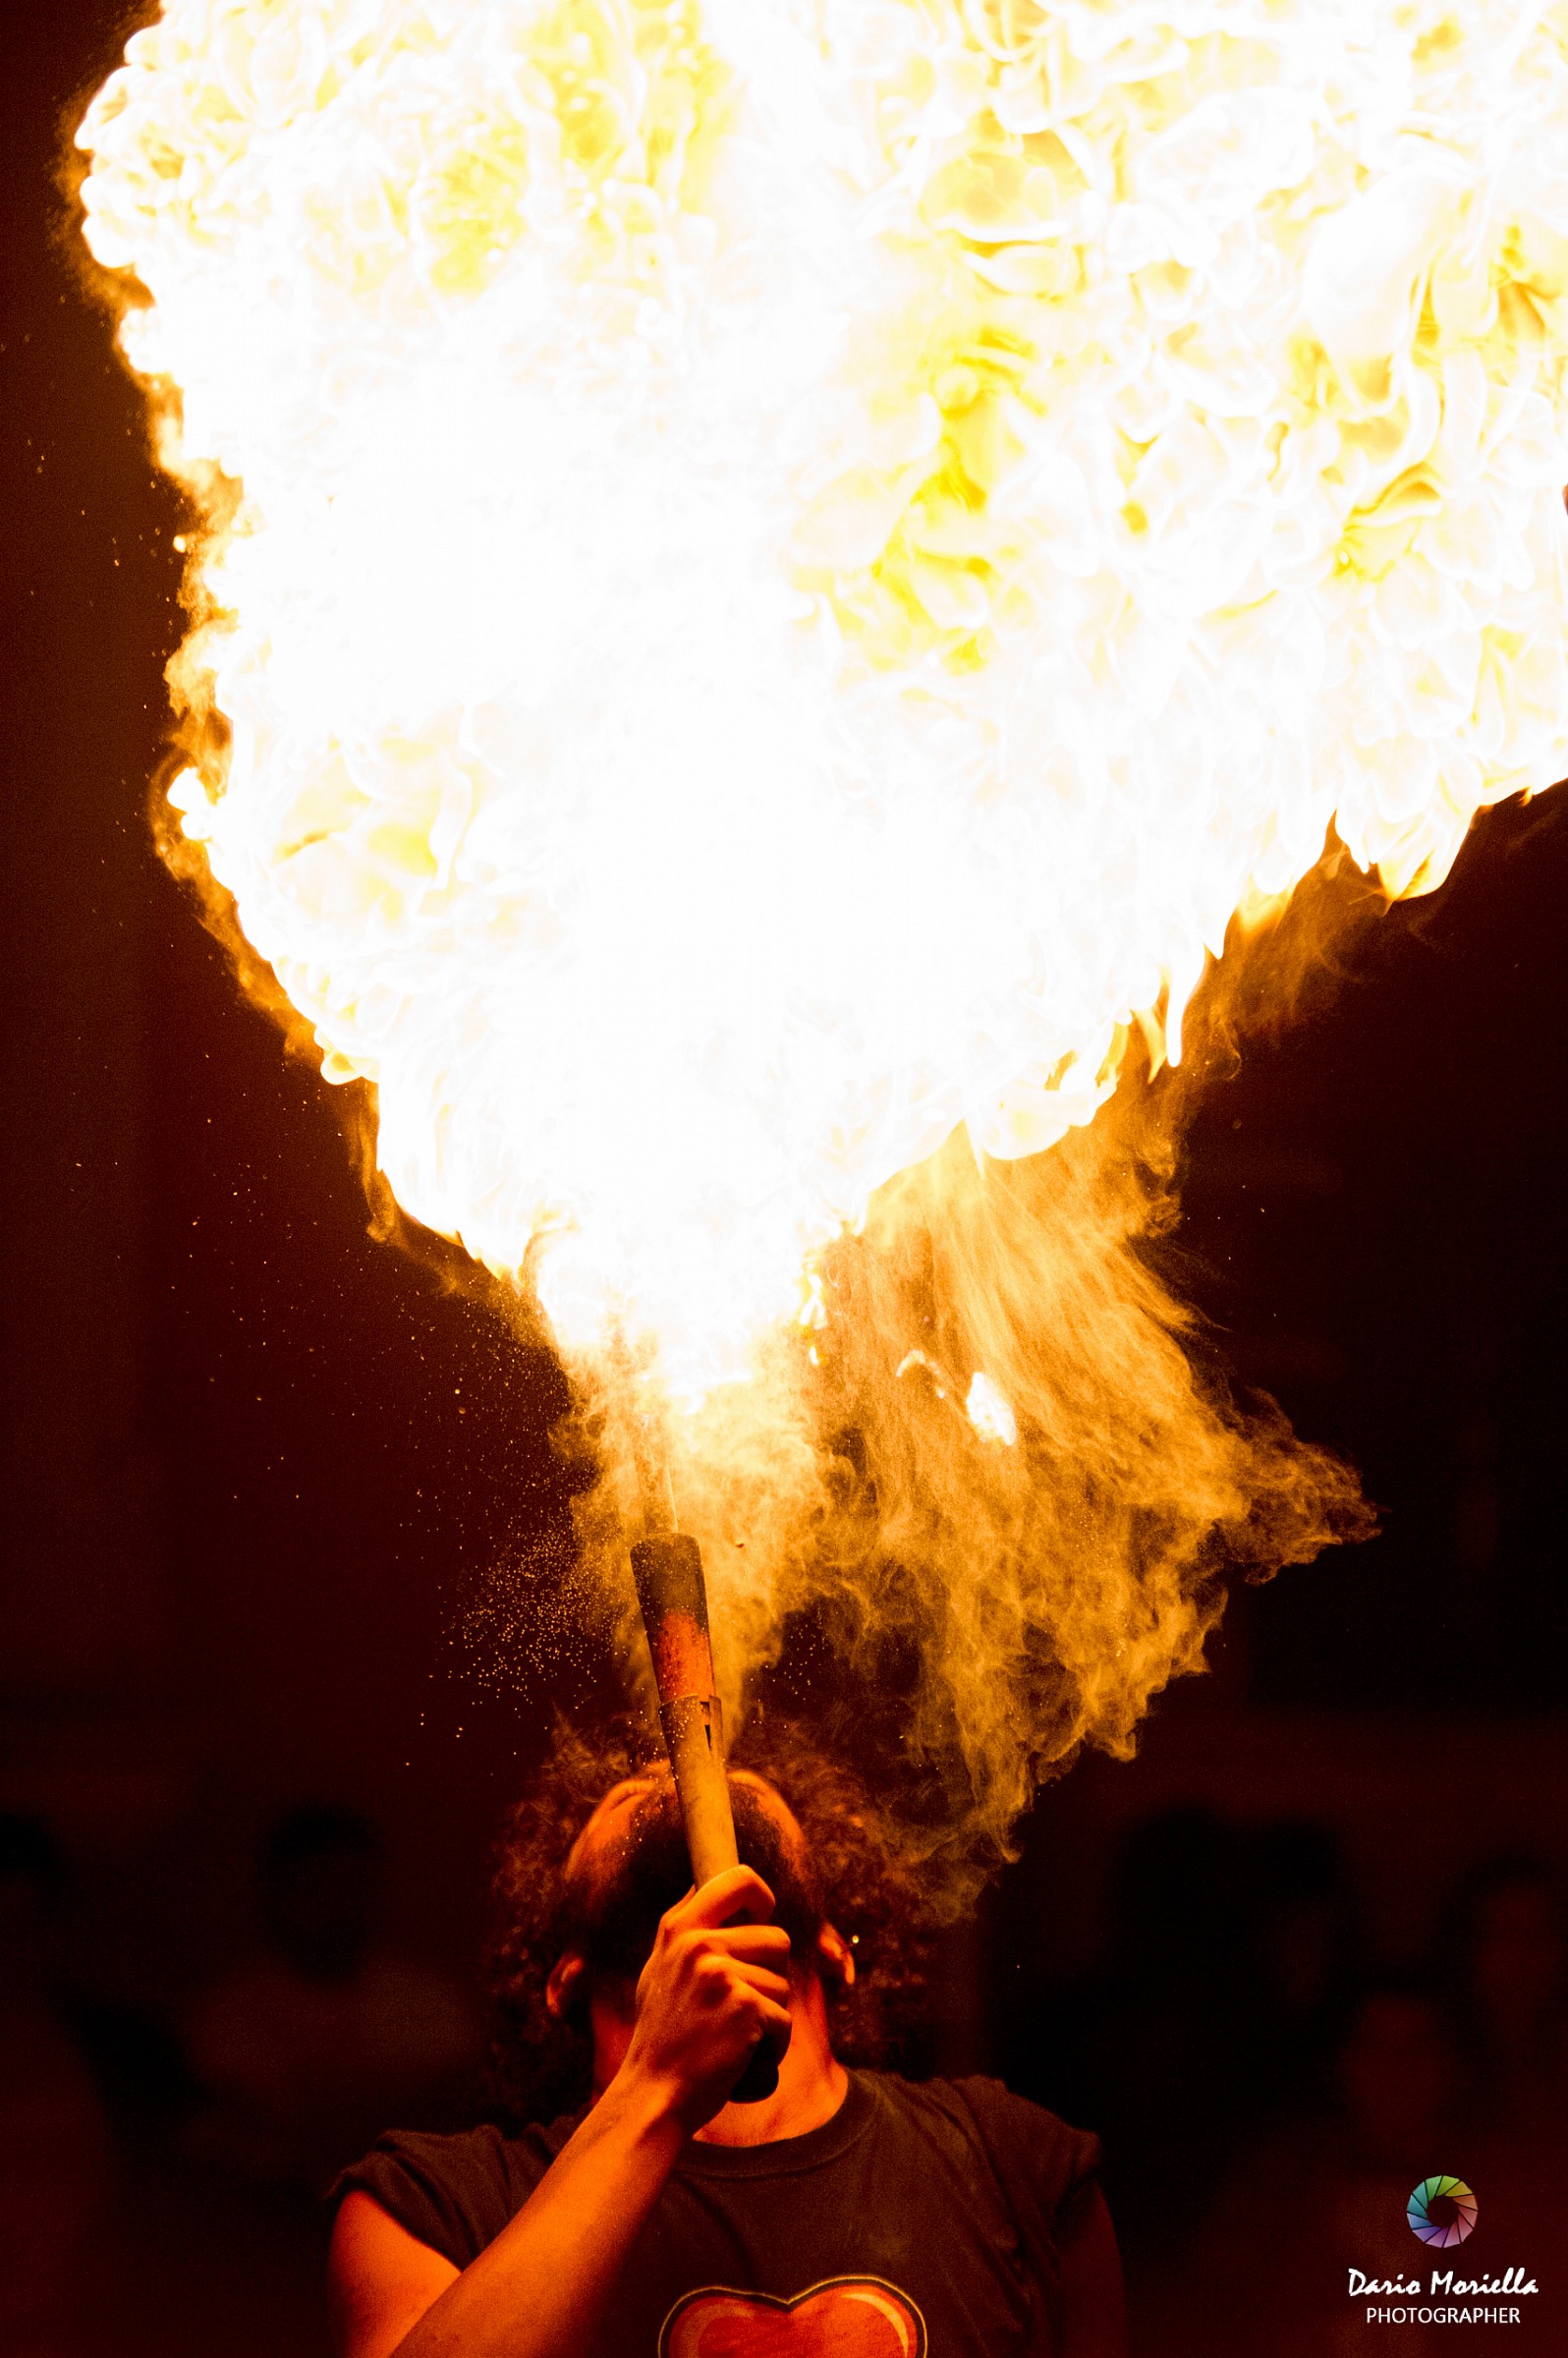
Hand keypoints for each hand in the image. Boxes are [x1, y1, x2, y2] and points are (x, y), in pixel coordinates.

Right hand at [620, 1867, 792, 2133]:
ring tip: (733, 2037)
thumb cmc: (662, 2038)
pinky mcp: (745, 2007)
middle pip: (776, 1938)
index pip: (739, 1879)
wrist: (654, 2096)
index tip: (762, 1919)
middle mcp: (699, 1943)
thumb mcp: (659, 1971)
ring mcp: (722, 1974)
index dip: (762, 1898)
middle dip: (770, 1976)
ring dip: (770, 2017)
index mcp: (678, 1928)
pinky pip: (784, 2021)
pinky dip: (773, 2047)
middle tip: (739, 2009)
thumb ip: (686, 1933)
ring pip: (783, 1984)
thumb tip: (709, 1887)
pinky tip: (743, 2059)